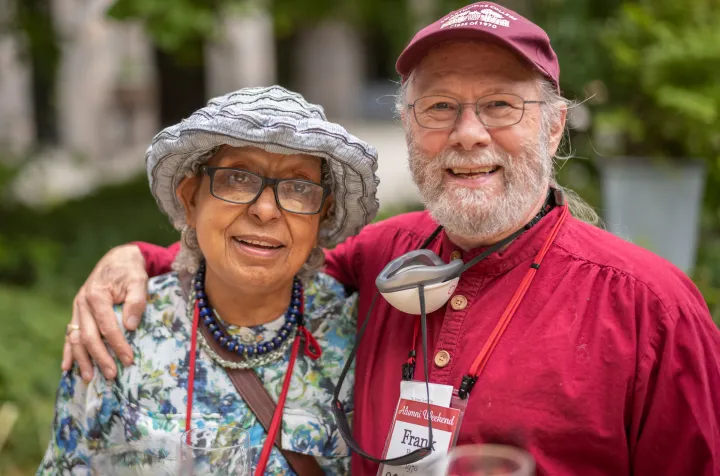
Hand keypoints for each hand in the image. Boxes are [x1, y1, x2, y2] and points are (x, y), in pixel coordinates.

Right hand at [61, 244, 147, 381]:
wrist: (118, 259)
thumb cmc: (130, 271)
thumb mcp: (138, 281)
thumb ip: (136, 301)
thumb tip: (130, 326)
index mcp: (96, 295)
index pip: (107, 326)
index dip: (118, 345)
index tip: (128, 360)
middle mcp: (82, 303)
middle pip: (88, 336)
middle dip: (100, 358)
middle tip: (111, 375)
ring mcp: (77, 308)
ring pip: (75, 338)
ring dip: (82, 360)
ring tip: (89, 378)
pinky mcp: (78, 313)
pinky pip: (69, 334)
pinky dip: (68, 351)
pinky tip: (66, 367)